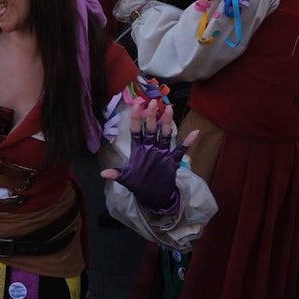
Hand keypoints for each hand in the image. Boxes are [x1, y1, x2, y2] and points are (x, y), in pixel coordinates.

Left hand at [101, 98, 198, 212]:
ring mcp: (162, 152)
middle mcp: (150, 147)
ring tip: (169, 109)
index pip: (136, 130)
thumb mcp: (126, 179)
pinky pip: (180, 150)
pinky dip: (187, 142)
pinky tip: (195, 133)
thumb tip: (103, 173)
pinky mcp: (172, 160)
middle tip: (153, 102)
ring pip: (165, 135)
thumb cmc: (138, 184)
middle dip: (152, 116)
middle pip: (151, 129)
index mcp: (138, 149)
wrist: (153, 196)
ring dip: (167, 123)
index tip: (136, 104)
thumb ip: (117, 174)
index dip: (136, 118)